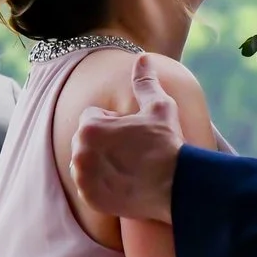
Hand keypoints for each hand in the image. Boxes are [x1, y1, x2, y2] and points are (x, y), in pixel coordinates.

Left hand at [68, 55, 182, 222]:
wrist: (177, 187)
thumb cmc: (167, 144)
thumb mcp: (159, 106)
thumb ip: (145, 81)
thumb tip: (142, 58)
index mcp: (90, 128)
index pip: (93, 117)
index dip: (114, 122)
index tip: (133, 132)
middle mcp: (80, 154)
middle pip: (87, 139)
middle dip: (104, 141)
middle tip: (132, 150)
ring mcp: (83, 179)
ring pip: (87, 162)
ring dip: (101, 161)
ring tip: (129, 166)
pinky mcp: (90, 199)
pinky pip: (90, 185)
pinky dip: (103, 184)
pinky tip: (125, 182)